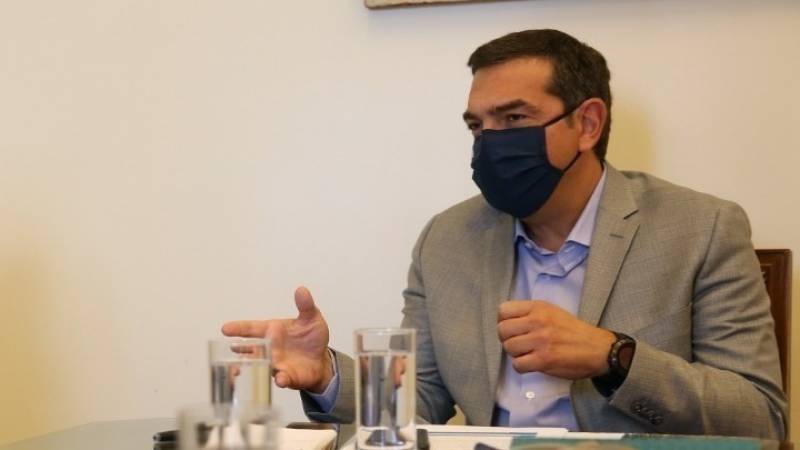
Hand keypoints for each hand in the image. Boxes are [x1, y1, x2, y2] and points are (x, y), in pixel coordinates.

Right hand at [221, 286, 333, 393]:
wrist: (321, 360)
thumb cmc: (311, 337)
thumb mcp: (311, 318)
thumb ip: (305, 305)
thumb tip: (302, 290)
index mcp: (272, 331)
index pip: (252, 329)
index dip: (239, 328)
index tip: (225, 328)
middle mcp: (269, 348)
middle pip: (251, 348)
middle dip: (241, 349)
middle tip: (231, 348)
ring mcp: (275, 364)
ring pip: (259, 366)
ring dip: (254, 367)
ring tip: (241, 370)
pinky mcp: (286, 377)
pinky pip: (281, 379)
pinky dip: (280, 379)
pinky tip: (280, 379)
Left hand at [497, 300, 615, 379]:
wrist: (598, 348)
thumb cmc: (573, 331)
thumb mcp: (552, 311)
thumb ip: (530, 313)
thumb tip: (507, 321)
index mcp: (538, 307)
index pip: (503, 310)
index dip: (504, 321)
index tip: (513, 328)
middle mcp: (537, 321)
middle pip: (502, 330)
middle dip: (508, 339)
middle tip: (519, 344)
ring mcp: (540, 340)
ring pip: (508, 348)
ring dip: (516, 354)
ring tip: (528, 354)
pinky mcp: (544, 359)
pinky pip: (517, 365)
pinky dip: (522, 366)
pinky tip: (532, 363)